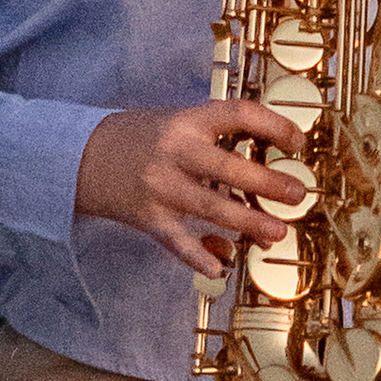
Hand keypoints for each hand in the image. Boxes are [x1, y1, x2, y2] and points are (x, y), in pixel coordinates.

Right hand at [74, 102, 309, 277]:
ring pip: (212, 208)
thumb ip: (217, 140)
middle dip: (269, 184)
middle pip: (230, 168)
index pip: (238, 114)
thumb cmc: (141, 138)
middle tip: (297, 194)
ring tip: (276, 232)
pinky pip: (178, 241)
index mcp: (188, 121)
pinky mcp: (150, 217)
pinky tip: (219, 266)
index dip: (273, 125)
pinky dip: (199, 256)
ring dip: (249, 223)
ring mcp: (162, 187)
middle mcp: (176, 152)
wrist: (83, 156)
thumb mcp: (178, 122)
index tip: (297, 141)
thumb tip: (264, 168)